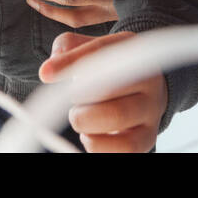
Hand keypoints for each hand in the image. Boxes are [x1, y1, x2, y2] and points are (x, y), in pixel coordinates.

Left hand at [39, 31, 166, 152]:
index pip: (102, 51)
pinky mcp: (147, 138)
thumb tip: (49, 70)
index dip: (71, 63)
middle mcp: (149, 79)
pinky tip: (90, 135)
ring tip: (81, 116)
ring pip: (116, 117)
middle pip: (109, 86)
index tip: (46, 74)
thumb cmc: (110, 70)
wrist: (143, 93)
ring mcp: (151, 110)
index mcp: (134, 50)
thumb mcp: (90, 50)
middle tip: (73, 98)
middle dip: (79, 95)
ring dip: (86, 120)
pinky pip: (124, 148)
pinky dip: (97, 144)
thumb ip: (67, 49)